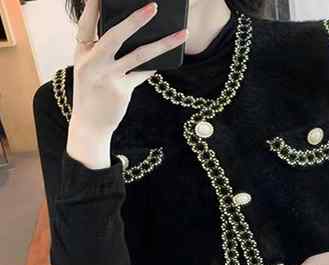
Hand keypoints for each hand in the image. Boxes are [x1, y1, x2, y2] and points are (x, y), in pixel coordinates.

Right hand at [72, 0, 188, 133]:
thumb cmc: (92, 92)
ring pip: (139, 55)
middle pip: (115, 36)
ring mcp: (107, 77)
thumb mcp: (90, 69)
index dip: (92, 7)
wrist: (90, 124)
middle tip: (154, 7)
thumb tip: (134, 36)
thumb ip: (103, 51)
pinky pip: (143, 74)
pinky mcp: (121, 90)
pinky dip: (154, 66)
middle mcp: (92, 62)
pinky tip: (167, 58)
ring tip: (181, 33)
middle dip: (135, 19)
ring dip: (162, 43)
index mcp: (82, 52)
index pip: (86, 24)